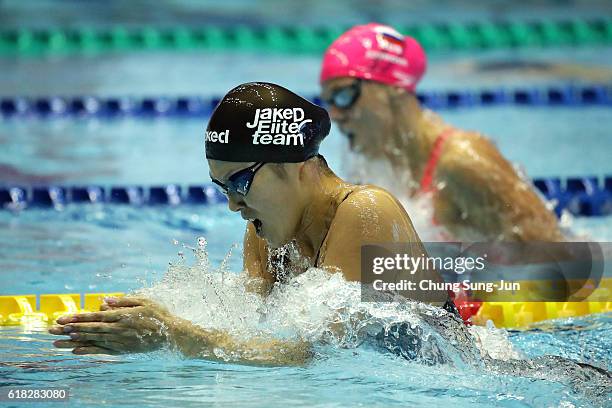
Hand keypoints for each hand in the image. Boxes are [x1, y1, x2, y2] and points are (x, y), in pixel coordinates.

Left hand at [48, 297, 172, 354]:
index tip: (63, 319)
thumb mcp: (144, 301)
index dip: (78, 318)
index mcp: (122, 316)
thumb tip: (104, 301)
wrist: (171, 334)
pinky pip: (102, 351)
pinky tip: (76, 351)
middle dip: (70, 329)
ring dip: (74, 340)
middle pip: (90, 329)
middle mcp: (118, 329)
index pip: (96, 317)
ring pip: (93, 340)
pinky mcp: (122, 350)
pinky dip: (88, 351)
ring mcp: (120, 341)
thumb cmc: (159, 314)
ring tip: (58, 340)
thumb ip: (123, 301)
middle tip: (52, 329)